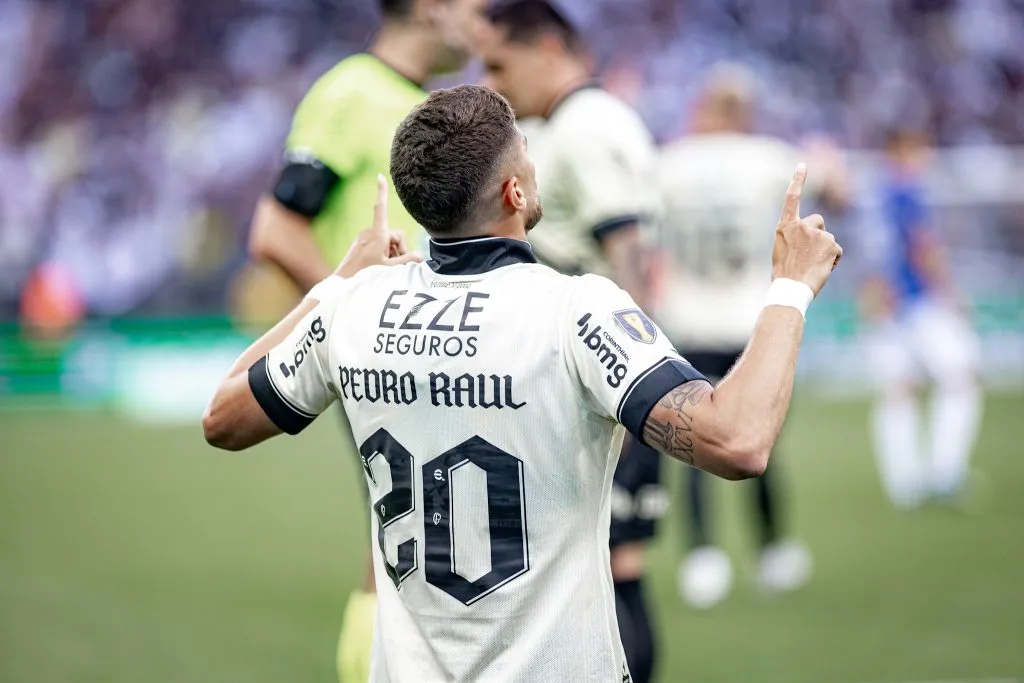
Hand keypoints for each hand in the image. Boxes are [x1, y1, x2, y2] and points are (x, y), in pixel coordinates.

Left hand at [336, 174, 422, 277]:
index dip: (381, 191)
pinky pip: (378, 245)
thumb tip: (419, 255)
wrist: (343, 283)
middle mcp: (370, 233)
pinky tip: (378, 266)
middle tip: (396, 264)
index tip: (380, 176)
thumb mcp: (390, 270)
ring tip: (385, 267)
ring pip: (387, 241)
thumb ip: (407, 261)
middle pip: (394, 234)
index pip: (381, 208)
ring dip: (391, 253)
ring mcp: (364, 238)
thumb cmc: (366, 275)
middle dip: (398, 249)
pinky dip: (383, 253)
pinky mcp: (361, 245)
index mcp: (377, 234)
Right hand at [772, 163, 842, 296]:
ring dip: (825, 251)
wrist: (791, 289)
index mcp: (785, 227)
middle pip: (818, 222)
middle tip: (808, 255)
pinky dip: (832, 260)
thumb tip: (808, 237)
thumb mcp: (782, 250)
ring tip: (812, 266)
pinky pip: (836, 250)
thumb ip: (794, 237)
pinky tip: (821, 269)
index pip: (792, 198)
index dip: (797, 181)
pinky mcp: (831, 243)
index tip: (802, 165)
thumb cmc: (784, 274)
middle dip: (818, 234)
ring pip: (828, 239)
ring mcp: (817, 233)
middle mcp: (801, 226)